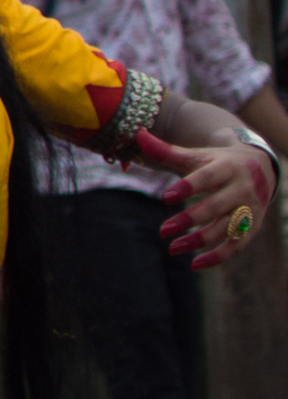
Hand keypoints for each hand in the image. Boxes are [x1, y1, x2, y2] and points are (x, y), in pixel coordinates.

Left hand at [147, 128, 273, 268]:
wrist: (260, 166)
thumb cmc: (217, 161)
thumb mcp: (196, 155)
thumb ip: (167, 150)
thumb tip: (138, 134)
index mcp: (227, 167)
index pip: (207, 178)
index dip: (188, 187)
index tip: (165, 196)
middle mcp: (242, 189)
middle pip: (215, 207)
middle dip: (189, 220)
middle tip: (163, 231)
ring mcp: (250, 209)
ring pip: (226, 229)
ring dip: (200, 241)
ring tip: (173, 249)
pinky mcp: (253, 226)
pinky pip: (238, 245)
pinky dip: (219, 257)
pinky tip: (195, 264)